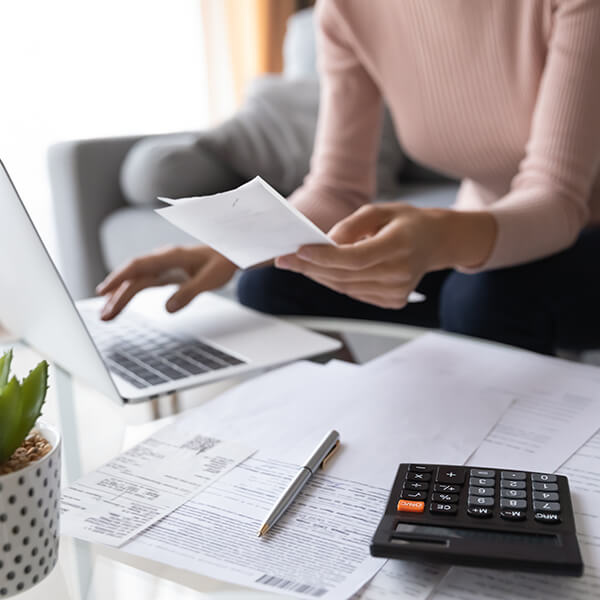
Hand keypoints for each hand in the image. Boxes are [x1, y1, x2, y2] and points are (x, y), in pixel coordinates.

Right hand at [96, 245, 236, 319]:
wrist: (230, 253)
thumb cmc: (222, 262)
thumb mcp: (210, 279)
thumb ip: (189, 292)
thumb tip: (167, 309)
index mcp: (171, 256)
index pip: (138, 266)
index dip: (120, 278)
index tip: (104, 291)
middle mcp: (162, 259)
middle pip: (133, 276)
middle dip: (116, 294)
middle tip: (104, 315)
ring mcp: (162, 265)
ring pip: (135, 280)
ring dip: (119, 296)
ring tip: (105, 315)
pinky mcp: (164, 273)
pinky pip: (142, 282)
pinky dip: (129, 292)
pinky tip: (117, 302)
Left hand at [275, 203, 495, 308]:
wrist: (437, 243)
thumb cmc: (406, 222)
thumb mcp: (381, 210)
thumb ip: (352, 225)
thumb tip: (326, 242)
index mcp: (400, 245)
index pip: (355, 258)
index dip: (324, 257)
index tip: (298, 251)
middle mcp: (400, 272)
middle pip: (344, 275)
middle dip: (310, 267)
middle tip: (285, 260)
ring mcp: (398, 291)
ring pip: (346, 287)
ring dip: (319, 276)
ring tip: (298, 264)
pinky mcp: (393, 301)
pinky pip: (355, 293)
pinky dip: (336, 282)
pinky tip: (323, 272)